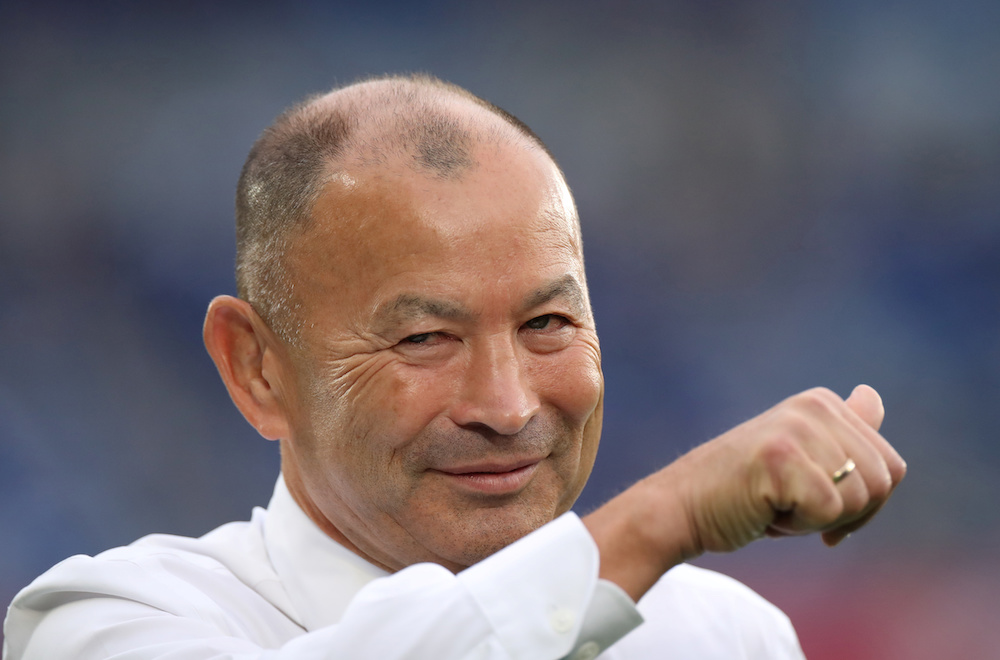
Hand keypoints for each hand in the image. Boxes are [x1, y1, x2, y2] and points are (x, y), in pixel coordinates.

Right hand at [584, 385, 905, 600]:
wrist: (681, 507)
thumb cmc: (744, 492)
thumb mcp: (803, 459)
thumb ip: (842, 431)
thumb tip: (872, 394)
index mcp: (823, 402)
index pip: (890, 468)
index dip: (863, 505)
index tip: (822, 511)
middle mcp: (815, 406)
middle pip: (881, 484)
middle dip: (843, 515)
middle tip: (791, 507)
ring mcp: (797, 428)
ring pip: (858, 499)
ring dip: (817, 521)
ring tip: (775, 505)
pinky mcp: (781, 457)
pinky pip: (827, 511)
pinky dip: (798, 527)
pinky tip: (765, 511)